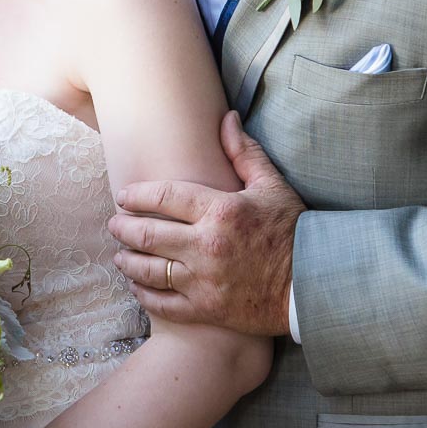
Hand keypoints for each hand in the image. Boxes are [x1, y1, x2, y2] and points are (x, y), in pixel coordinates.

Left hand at [108, 112, 305, 336]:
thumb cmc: (292, 232)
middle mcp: (207, 246)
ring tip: (119, 254)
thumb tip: (227, 118)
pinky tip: (137, 284)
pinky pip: (162, 303)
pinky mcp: (205, 309)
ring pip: (148, 270)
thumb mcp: (272, 186)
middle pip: (147, 234)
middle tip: (113, 224)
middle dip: (122, 228)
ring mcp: (204, 280)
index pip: (163, 196)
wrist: (313, 286)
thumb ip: (243, 152)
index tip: (123, 196)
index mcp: (221, 211)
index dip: (136, 195)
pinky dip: (143, 293)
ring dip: (127, 260)